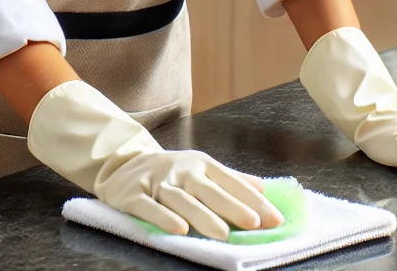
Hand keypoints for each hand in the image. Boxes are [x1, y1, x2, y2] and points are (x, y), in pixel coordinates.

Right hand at [27, 79, 282, 239]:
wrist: (122, 163)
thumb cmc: (171, 173)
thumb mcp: (200, 169)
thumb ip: (231, 180)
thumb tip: (265, 190)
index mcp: (200, 163)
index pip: (230, 180)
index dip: (252, 199)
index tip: (275, 217)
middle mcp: (181, 169)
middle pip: (208, 189)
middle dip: (232, 206)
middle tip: (254, 223)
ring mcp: (157, 181)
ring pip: (181, 199)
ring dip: (202, 216)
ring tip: (222, 234)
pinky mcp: (134, 195)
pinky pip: (150, 208)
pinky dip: (164, 218)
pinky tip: (179, 230)